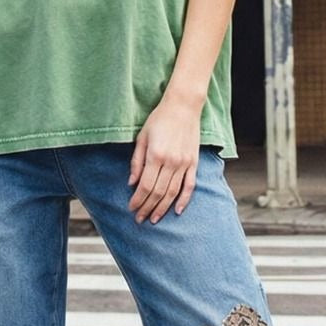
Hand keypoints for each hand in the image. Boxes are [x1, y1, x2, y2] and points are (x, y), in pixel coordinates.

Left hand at [128, 95, 200, 222]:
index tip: (131, 209)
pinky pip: (189, 185)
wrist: (183, 106)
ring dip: (162, 208)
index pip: (145, 186)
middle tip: (140, 219)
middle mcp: (171, 162)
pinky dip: (184, 200)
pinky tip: (177, 211)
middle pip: (158, 192)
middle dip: (147, 208)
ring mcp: (184, 163)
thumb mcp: (141, 138)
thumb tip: (131, 183)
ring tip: (154, 219)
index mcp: (155, 155)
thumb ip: (136, 161)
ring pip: (173, 192)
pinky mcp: (193, 162)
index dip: (137, 200)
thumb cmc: (158, 120)